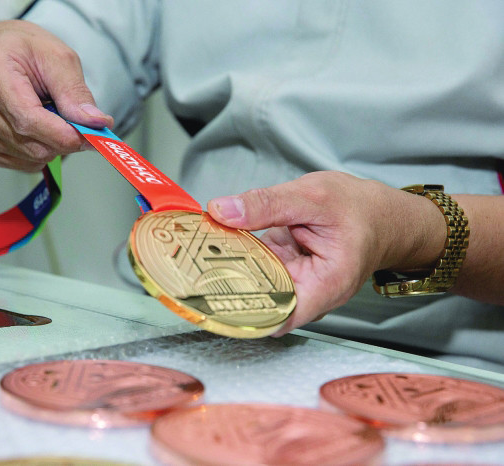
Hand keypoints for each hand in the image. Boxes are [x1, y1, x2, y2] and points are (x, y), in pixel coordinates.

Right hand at [0, 20, 113, 171]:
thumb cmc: (25, 50)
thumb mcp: (59, 58)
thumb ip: (75, 93)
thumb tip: (95, 123)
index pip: (28, 119)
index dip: (63, 134)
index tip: (90, 136)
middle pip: (31, 144)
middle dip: (63, 140)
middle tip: (75, 121)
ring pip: (30, 158)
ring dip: (51, 145)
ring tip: (47, 115)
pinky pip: (21, 163)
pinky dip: (38, 152)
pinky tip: (34, 128)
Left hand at [208, 171, 445, 334]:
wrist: (381, 214)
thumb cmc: (360, 209)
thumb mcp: (313, 196)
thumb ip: (267, 204)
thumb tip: (220, 210)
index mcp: (323, 286)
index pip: (276, 316)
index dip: (242, 313)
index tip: (208, 300)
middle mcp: (306, 293)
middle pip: (259, 302)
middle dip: (225, 289)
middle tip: (186, 272)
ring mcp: (293, 283)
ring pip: (252, 284)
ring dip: (225, 271)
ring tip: (189, 259)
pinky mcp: (282, 269)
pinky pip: (255, 268)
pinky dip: (235, 256)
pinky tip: (210, 245)